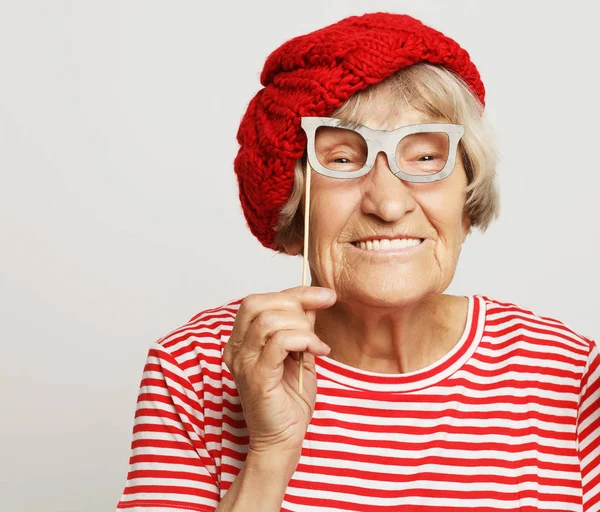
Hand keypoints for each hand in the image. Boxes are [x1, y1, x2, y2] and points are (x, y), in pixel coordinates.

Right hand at [223, 285, 335, 462]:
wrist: (284, 439)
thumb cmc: (289, 400)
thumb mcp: (298, 353)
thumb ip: (300, 327)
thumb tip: (313, 300)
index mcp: (242, 340)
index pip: (261, 300)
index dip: (295, 292)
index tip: (326, 295)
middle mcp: (236, 348)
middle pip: (257, 302)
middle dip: (295, 303)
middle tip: (318, 320)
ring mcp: (243, 363)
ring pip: (268, 320)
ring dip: (301, 326)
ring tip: (316, 345)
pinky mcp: (257, 377)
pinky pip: (278, 342)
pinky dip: (304, 340)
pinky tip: (317, 352)